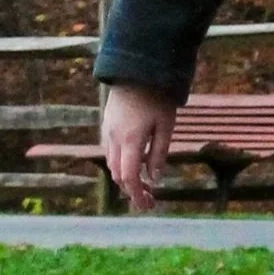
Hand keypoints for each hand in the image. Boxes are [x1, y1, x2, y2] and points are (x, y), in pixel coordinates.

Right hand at [101, 83, 178, 210]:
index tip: (149, 206)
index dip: (138, 195)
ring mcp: (108, 131)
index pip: (129, 178)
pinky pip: (110, 151)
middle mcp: (114, 139)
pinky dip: (121, 163)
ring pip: (112, 164)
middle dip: (132, 190)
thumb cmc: (156, 96)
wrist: (136, 68)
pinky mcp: (107, 124)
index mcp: (130, 141)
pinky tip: (136, 163)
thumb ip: (160, 153)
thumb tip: (154, 178)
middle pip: (118, 175)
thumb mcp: (166, 125)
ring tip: (145, 183)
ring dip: (126, 177)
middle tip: (150, 198)